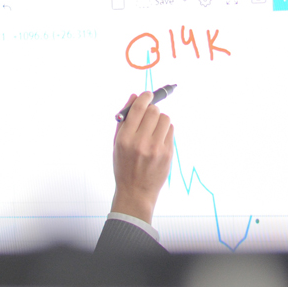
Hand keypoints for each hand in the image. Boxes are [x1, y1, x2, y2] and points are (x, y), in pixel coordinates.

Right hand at [111, 91, 174, 223]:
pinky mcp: (168, 154)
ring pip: (165, 119)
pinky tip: (158, 140)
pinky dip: (165, 131)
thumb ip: (124, 119)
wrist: (136, 192)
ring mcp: (156, 149)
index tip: (147, 94)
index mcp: (125, 139)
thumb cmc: (124, 166)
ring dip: (160, 120)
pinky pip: (170, 130)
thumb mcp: (117, 143)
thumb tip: (134, 97)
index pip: (138, 108)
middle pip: (154, 111)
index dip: (144, 97)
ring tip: (153, 130)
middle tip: (149, 115)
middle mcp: (141, 142)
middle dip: (152, 110)